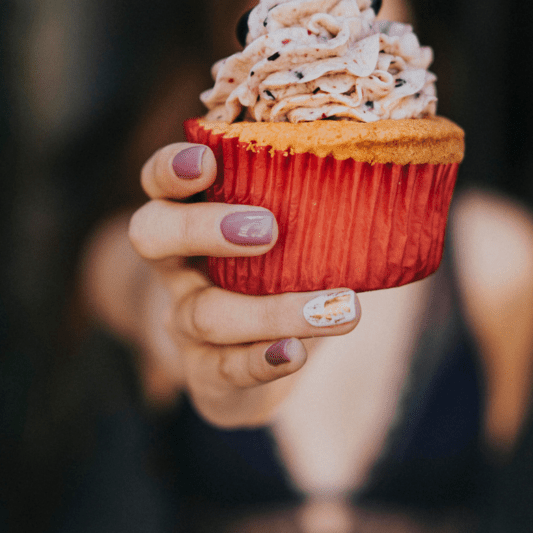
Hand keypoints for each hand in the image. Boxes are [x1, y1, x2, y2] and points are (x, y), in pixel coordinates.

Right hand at [124, 143, 360, 426]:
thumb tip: (379, 160)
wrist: (270, 350)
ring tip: (340, 307)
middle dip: (203, 229)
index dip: (172, 168)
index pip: (159, 180)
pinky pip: (226, 368)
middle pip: (153, 236)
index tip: (208, 160)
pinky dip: (263, 360)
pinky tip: (296, 353)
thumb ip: (308, 196)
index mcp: (189, 212)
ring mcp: (184, 320)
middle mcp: (175, 264)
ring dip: (273, 310)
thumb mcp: (290, 225)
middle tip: (269, 230)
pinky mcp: (206, 372)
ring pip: (206, 314)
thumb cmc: (285, 264)